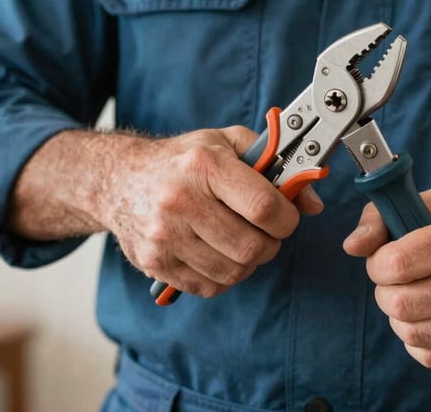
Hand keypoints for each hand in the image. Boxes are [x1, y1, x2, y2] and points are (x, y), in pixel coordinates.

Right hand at [102, 126, 322, 297]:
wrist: (118, 180)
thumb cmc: (182, 160)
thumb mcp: (228, 143)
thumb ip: (275, 163)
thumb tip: (312, 203)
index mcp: (204, 165)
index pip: (264, 207)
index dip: (288, 219)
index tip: (286, 217)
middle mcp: (180, 201)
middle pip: (252, 247)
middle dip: (271, 244)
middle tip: (266, 232)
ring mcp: (164, 236)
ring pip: (234, 271)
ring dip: (248, 261)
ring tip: (241, 241)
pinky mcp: (155, 263)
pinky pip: (209, 287)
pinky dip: (224, 275)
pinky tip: (218, 253)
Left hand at [343, 188, 430, 371]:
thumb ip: (385, 216)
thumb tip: (352, 246)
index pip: (398, 263)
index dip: (377, 264)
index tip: (384, 259)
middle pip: (400, 303)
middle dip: (385, 292)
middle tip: (397, 281)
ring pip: (410, 333)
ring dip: (400, 317)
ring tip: (414, 297)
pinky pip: (429, 356)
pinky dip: (418, 340)